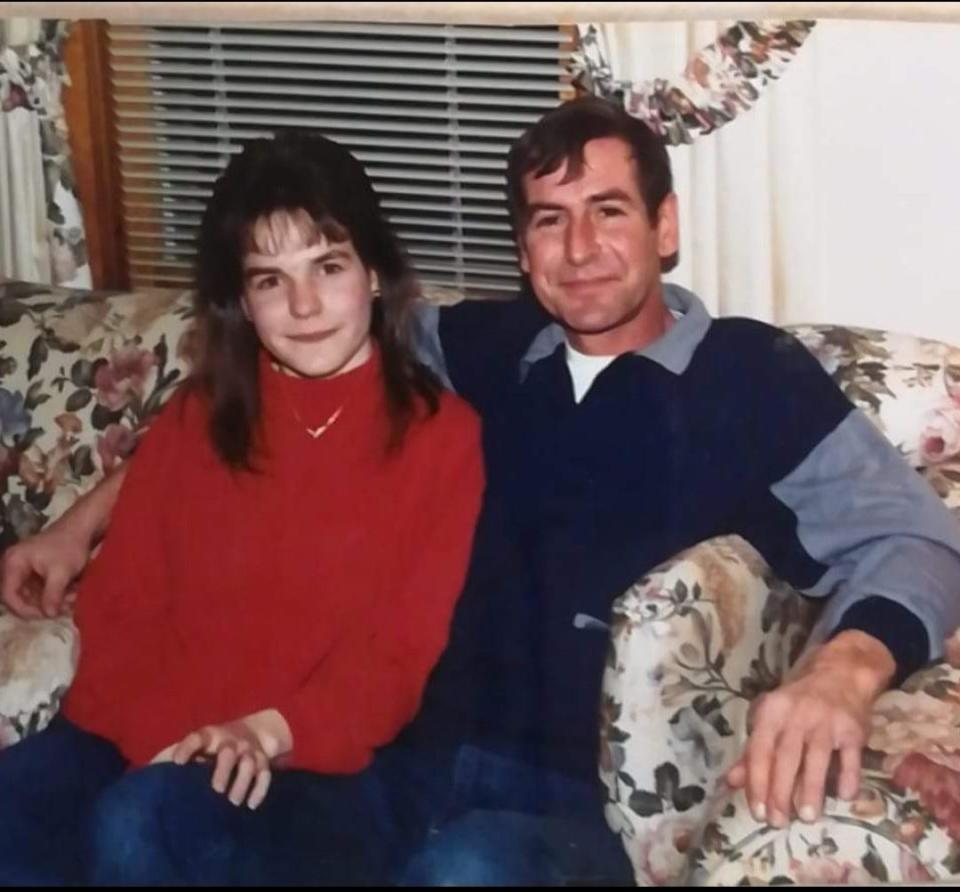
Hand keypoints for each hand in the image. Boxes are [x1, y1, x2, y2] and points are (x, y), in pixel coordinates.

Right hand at [0, 524, 87, 618]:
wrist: (82, 527)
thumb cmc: (70, 546)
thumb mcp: (61, 573)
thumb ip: (52, 595)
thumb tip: (48, 615)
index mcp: (14, 563)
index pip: (9, 594)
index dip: (23, 610)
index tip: (43, 616)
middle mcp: (14, 565)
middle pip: (19, 596)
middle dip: (41, 605)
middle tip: (61, 609)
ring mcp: (24, 568)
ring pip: (32, 594)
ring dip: (51, 600)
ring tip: (71, 599)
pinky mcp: (36, 570)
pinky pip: (40, 588)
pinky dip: (54, 593)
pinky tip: (71, 593)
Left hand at [151, 710, 291, 809]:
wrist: (251, 732)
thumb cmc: (212, 746)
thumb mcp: (195, 744)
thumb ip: (172, 756)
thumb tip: (144, 774)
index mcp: (209, 736)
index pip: (197, 737)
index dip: (187, 748)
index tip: (177, 762)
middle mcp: (230, 742)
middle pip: (229, 752)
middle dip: (223, 770)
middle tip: (216, 790)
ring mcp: (249, 751)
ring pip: (249, 764)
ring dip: (243, 783)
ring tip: (233, 802)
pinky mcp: (264, 762)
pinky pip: (266, 775)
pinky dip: (260, 790)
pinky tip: (251, 805)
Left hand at [725, 630, 894, 827]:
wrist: (839, 673)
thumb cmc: (798, 703)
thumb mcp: (771, 719)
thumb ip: (753, 752)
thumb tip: (732, 782)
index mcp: (772, 712)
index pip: (759, 750)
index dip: (756, 782)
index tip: (757, 811)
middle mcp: (798, 715)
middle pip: (786, 758)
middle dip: (781, 793)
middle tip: (778, 823)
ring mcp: (827, 722)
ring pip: (816, 760)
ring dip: (812, 790)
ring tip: (808, 818)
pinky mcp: (853, 730)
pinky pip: (850, 758)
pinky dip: (848, 778)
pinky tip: (843, 798)